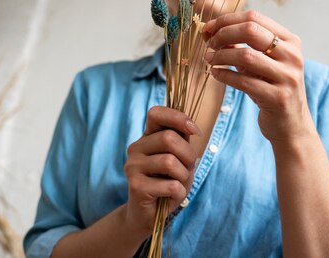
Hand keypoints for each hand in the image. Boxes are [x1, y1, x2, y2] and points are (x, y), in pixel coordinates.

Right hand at [123, 106, 199, 234]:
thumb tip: (191, 127)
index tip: (195, 130)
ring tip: (178, 183)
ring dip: (184, 176)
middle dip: (188, 154)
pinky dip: (179, 192)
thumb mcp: (179, 159)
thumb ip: (181, 141)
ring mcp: (133, 167)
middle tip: (189, 167)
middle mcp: (136, 148)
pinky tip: (171, 196)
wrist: (147, 215)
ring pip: (170, 162)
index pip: (156, 113)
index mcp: (146, 137)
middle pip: (168, 138)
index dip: (178, 117)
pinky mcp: (136, 186)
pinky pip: (170, 185)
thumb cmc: (167, 183)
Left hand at [202, 10, 313, 143]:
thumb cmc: (271, 88)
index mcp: (290, 40)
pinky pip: (243, 81)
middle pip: (250, 30)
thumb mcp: (260, 63)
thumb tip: (210, 30)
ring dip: (221, 56)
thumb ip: (240, 45)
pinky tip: (215, 73)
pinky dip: (224, 75)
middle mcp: (292, 56)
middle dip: (223, 34)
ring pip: (245, 55)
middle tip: (209, 44)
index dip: (226, 20)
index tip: (208, 29)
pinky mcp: (278, 98)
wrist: (291, 125)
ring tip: (209, 59)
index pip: (254, 17)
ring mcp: (287, 77)